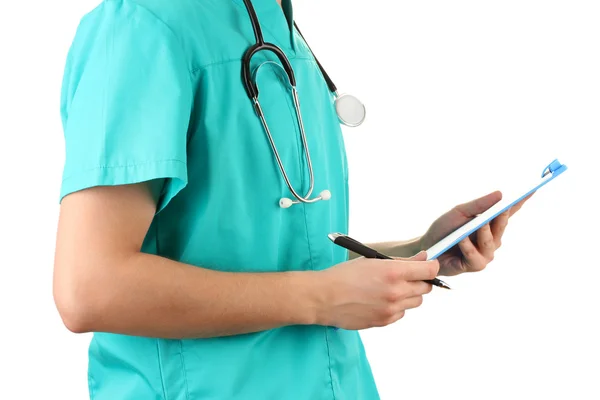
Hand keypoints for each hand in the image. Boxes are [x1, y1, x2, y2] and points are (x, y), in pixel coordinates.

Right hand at [315, 252, 438, 329]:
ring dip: (409, 294)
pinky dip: (397, 307)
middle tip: (405, 276)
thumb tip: (424, 257)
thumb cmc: (344, 275)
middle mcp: (396, 292)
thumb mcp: (372, 260)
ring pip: (416, 302)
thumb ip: (402, 261)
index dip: (431, 266)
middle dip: (419, 280)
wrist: (324, 297)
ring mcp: (391, 309)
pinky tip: (381, 300)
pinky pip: (402, 313)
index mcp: (394, 272)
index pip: (430, 270)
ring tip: (390, 289)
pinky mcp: (385, 321)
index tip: (427, 265)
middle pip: (426, 287)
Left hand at [420, 191, 532, 275]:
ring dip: (484, 232)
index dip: (521, 201)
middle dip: (503, 216)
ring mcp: (485, 253)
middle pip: (502, 225)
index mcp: (490, 223)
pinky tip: (462, 240)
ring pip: (491, 241)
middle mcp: (492, 238)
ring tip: (480, 224)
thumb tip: (501, 194)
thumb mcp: (459, 212)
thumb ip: (478, 204)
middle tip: (504, 206)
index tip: (532, 188)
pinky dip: (468, 247)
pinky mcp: (475, 265)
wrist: (426, 248)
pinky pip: (475, 256)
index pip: (509, 211)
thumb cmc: (444, 229)